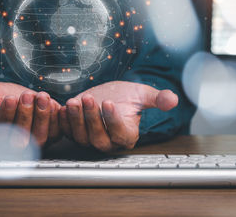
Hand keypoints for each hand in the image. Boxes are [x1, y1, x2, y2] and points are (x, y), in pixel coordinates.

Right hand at [0, 82, 61, 145]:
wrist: (27, 95)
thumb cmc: (8, 97)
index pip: (1, 132)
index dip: (6, 116)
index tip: (8, 99)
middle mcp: (18, 144)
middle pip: (22, 137)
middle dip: (24, 115)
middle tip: (25, 95)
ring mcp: (37, 141)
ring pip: (41, 135)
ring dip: (41, 115)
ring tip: (40, 96)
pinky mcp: (53, 134)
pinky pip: (57, 130)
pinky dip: (56, 117)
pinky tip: (53, 103)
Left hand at [59, 81, 177, 151]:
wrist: (108, 95)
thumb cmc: (125, 96)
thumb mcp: (142, 94)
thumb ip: (157, 98)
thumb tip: (173, 100)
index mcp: (126, 135)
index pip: (120, 133)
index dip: (113, 120)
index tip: (109, 103)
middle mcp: (108, 142)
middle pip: (99, 137)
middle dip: (92, 118)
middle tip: (89, 98)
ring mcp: (90, 139)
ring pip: (81, 136)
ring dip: (76, 119)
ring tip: (74, 101)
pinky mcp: (75, 133)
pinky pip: (67, 130)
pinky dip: (63, 120)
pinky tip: (62, 106)